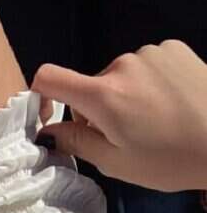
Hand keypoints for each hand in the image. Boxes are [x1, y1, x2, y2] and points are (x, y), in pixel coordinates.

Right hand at [32, 40, 206, 191]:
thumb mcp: (117, 163)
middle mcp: (122, 65)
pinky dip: (147, 86)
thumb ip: (77, 143)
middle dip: (97, 112)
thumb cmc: (171, 160)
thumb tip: (49, 133)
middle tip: (123, 139)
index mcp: (103, 96)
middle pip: (90, 86)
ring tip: (152, 125)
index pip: (49, 77)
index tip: (50, 116)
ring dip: (125, 99)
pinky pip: (144, 67)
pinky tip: (168, 107)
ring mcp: (148, 53)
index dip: (40, 95)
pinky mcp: (171, 49)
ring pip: (119, 78)